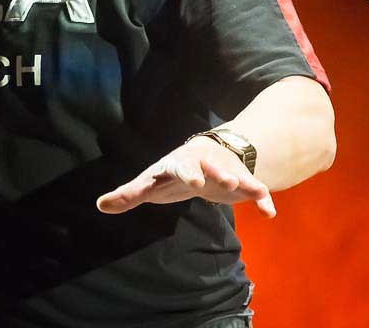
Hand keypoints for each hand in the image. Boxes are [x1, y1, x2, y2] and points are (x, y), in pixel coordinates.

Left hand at [95, 136, 275, 217]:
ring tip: (248, 188)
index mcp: (178, 164)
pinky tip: (268, 212)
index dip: (185, 173)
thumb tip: (100, 205)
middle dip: (216, 172)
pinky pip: (255, 189)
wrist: (209, 154)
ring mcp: (224, 170)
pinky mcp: (242, 182)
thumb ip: (129, 194)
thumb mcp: (152, 182)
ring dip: (240, 180)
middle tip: (224, 180)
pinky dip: (262, 198)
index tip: (192, 182)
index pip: (179, 167)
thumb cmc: (173, 173)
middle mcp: (203, 163)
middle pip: (210, 166)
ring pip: (234, 173)